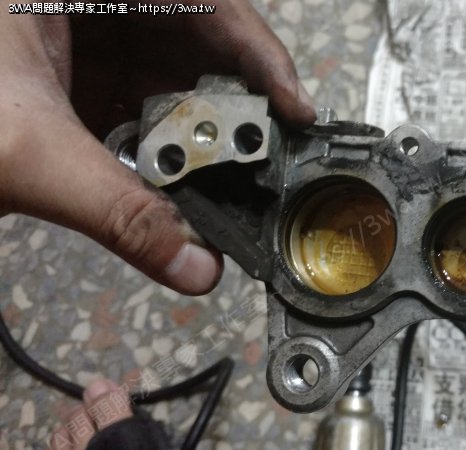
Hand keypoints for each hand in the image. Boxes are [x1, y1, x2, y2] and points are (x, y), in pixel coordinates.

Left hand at [0, 1, 315, 294]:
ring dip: (195, 124)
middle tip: (258, 152)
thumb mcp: (28, 156)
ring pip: (169, 68)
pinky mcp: (72, 68)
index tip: (295, 106)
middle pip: (194, 36)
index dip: (260, 51)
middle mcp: (90, 0)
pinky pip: (138, 94)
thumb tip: (195, 265)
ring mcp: (81, 29)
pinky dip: (159, 136)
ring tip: (216, 169)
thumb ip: (121, 213)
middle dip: (228, 99)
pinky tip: (166, 170)